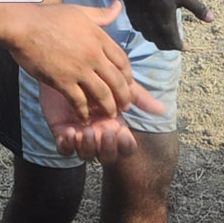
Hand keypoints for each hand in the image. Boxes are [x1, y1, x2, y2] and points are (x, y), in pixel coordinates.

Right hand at [6, 1, 137, 121]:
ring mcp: (78, 69)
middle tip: (125, 106)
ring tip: (110, 115)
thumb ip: (101, 14)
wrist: (23, 26)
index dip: (128, 75)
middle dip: (124, 96)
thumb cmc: (48, 16)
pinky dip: (84, 112)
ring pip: (102, 94)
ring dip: (109, 107)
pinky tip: (84, 117)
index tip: (127, 84)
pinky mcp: (62, 81)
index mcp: (99, 37)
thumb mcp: (80, 11)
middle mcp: (93, 54)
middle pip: (117, 80)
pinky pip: (79, 101)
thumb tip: (118, 6)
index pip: (123, 60)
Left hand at [38, 79, 163, 163]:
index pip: (125, 147)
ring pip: (86, 155)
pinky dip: (67, 146)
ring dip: (88, 147)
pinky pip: (65, 150)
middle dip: (106, 147)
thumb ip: (138, 98)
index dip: (125, 146)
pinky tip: (70, 132)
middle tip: (104, 130)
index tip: (124, 134)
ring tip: (86, 131)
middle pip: (107, 156)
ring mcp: (80, 136)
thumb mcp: (118, 85)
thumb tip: (162, 109)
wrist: (67, 66)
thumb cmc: (95, 76)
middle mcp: (98, 135)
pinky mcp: (61, 133)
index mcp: (115, 128)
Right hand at [124, 0, 213, 52]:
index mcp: (166, 26)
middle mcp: (152, 30)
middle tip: (178, 43)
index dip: (182, 47)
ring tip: (166, 35)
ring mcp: (141, 25)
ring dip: (160, 40)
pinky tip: (152, 24)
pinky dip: (150, 32)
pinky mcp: (133, 19)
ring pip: (151, 39)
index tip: (187, 47)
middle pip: (162, 45)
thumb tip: (211, 19)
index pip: (175, 45)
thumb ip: (197, 9)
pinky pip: (142, 31)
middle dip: (171, 45)